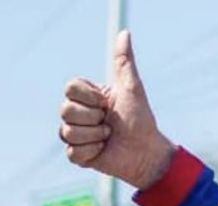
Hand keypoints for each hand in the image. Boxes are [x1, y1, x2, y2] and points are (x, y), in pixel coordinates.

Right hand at [60, 30, 173, 188]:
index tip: (108, 103)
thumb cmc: (141, 120)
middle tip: (110, 122)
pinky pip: (72, 151)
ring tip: (108, 137)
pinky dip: (92, 151)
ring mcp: (76, 134)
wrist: (147, 152)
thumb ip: (124, 62)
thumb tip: (125, 33)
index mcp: (87, 96)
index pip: (70, 88)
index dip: (90, 97)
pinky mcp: (77, 155)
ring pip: (68, 131)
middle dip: (94, 117)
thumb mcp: (132, 88)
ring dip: (95, 135)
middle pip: (65, 109)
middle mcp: (78, 113)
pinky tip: (104, 150)